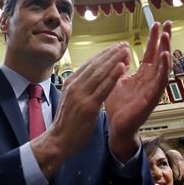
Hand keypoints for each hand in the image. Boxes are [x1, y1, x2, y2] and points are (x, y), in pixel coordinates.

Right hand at [30, 43, 130, 176]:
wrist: (58, 140)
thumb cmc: (67, 122)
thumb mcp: (72, 99)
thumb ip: (81, 87)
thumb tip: (92, 77)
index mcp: (71, 83)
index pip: (89, 64)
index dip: (103, 54)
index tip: (115, 47)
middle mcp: (74, 85)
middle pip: (95, 65)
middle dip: (111, 53)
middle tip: (123, 44)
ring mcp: (81, 95)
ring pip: (100, 73)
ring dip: (114, 60)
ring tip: (125, 51)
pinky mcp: (88, 106)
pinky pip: (103, 88)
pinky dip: (113, 76)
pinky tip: (122, 68)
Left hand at [104, 21, 171, 158]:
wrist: (117, 126)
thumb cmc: (118, 105)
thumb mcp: (117, 80)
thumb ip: (121, 67)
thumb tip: (123, 53)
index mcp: (143, 74)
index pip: (151, 52)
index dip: (154, 38)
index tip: (157, 23)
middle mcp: (151, 79)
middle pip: (160, 55)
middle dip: (164, 39)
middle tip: (168, 22)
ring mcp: (153, 88)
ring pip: (163, 66)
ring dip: (166, 50)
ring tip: (166, 35)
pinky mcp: (152, 98)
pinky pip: (161, 81)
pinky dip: (164, 68)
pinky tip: (165, 56)